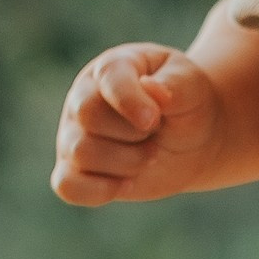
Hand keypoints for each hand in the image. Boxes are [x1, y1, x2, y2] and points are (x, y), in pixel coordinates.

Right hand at [52, 43, 229, 205]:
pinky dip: (98, 191)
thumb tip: (150, 88)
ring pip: (81, 153)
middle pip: (89, 115)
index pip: (109, 79)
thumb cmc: (186, 104)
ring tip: (150, 155)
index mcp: (111, 68)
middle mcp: (84, 98)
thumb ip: (175, 85)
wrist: (191, 139)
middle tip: (156, 133)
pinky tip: (128, 183)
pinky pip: (67, 186)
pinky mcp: (76, 171)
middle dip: (133, 133)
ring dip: (127, 162)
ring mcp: (74, 135)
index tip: (154, 120)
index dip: (130, 101)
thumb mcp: (192, 86)